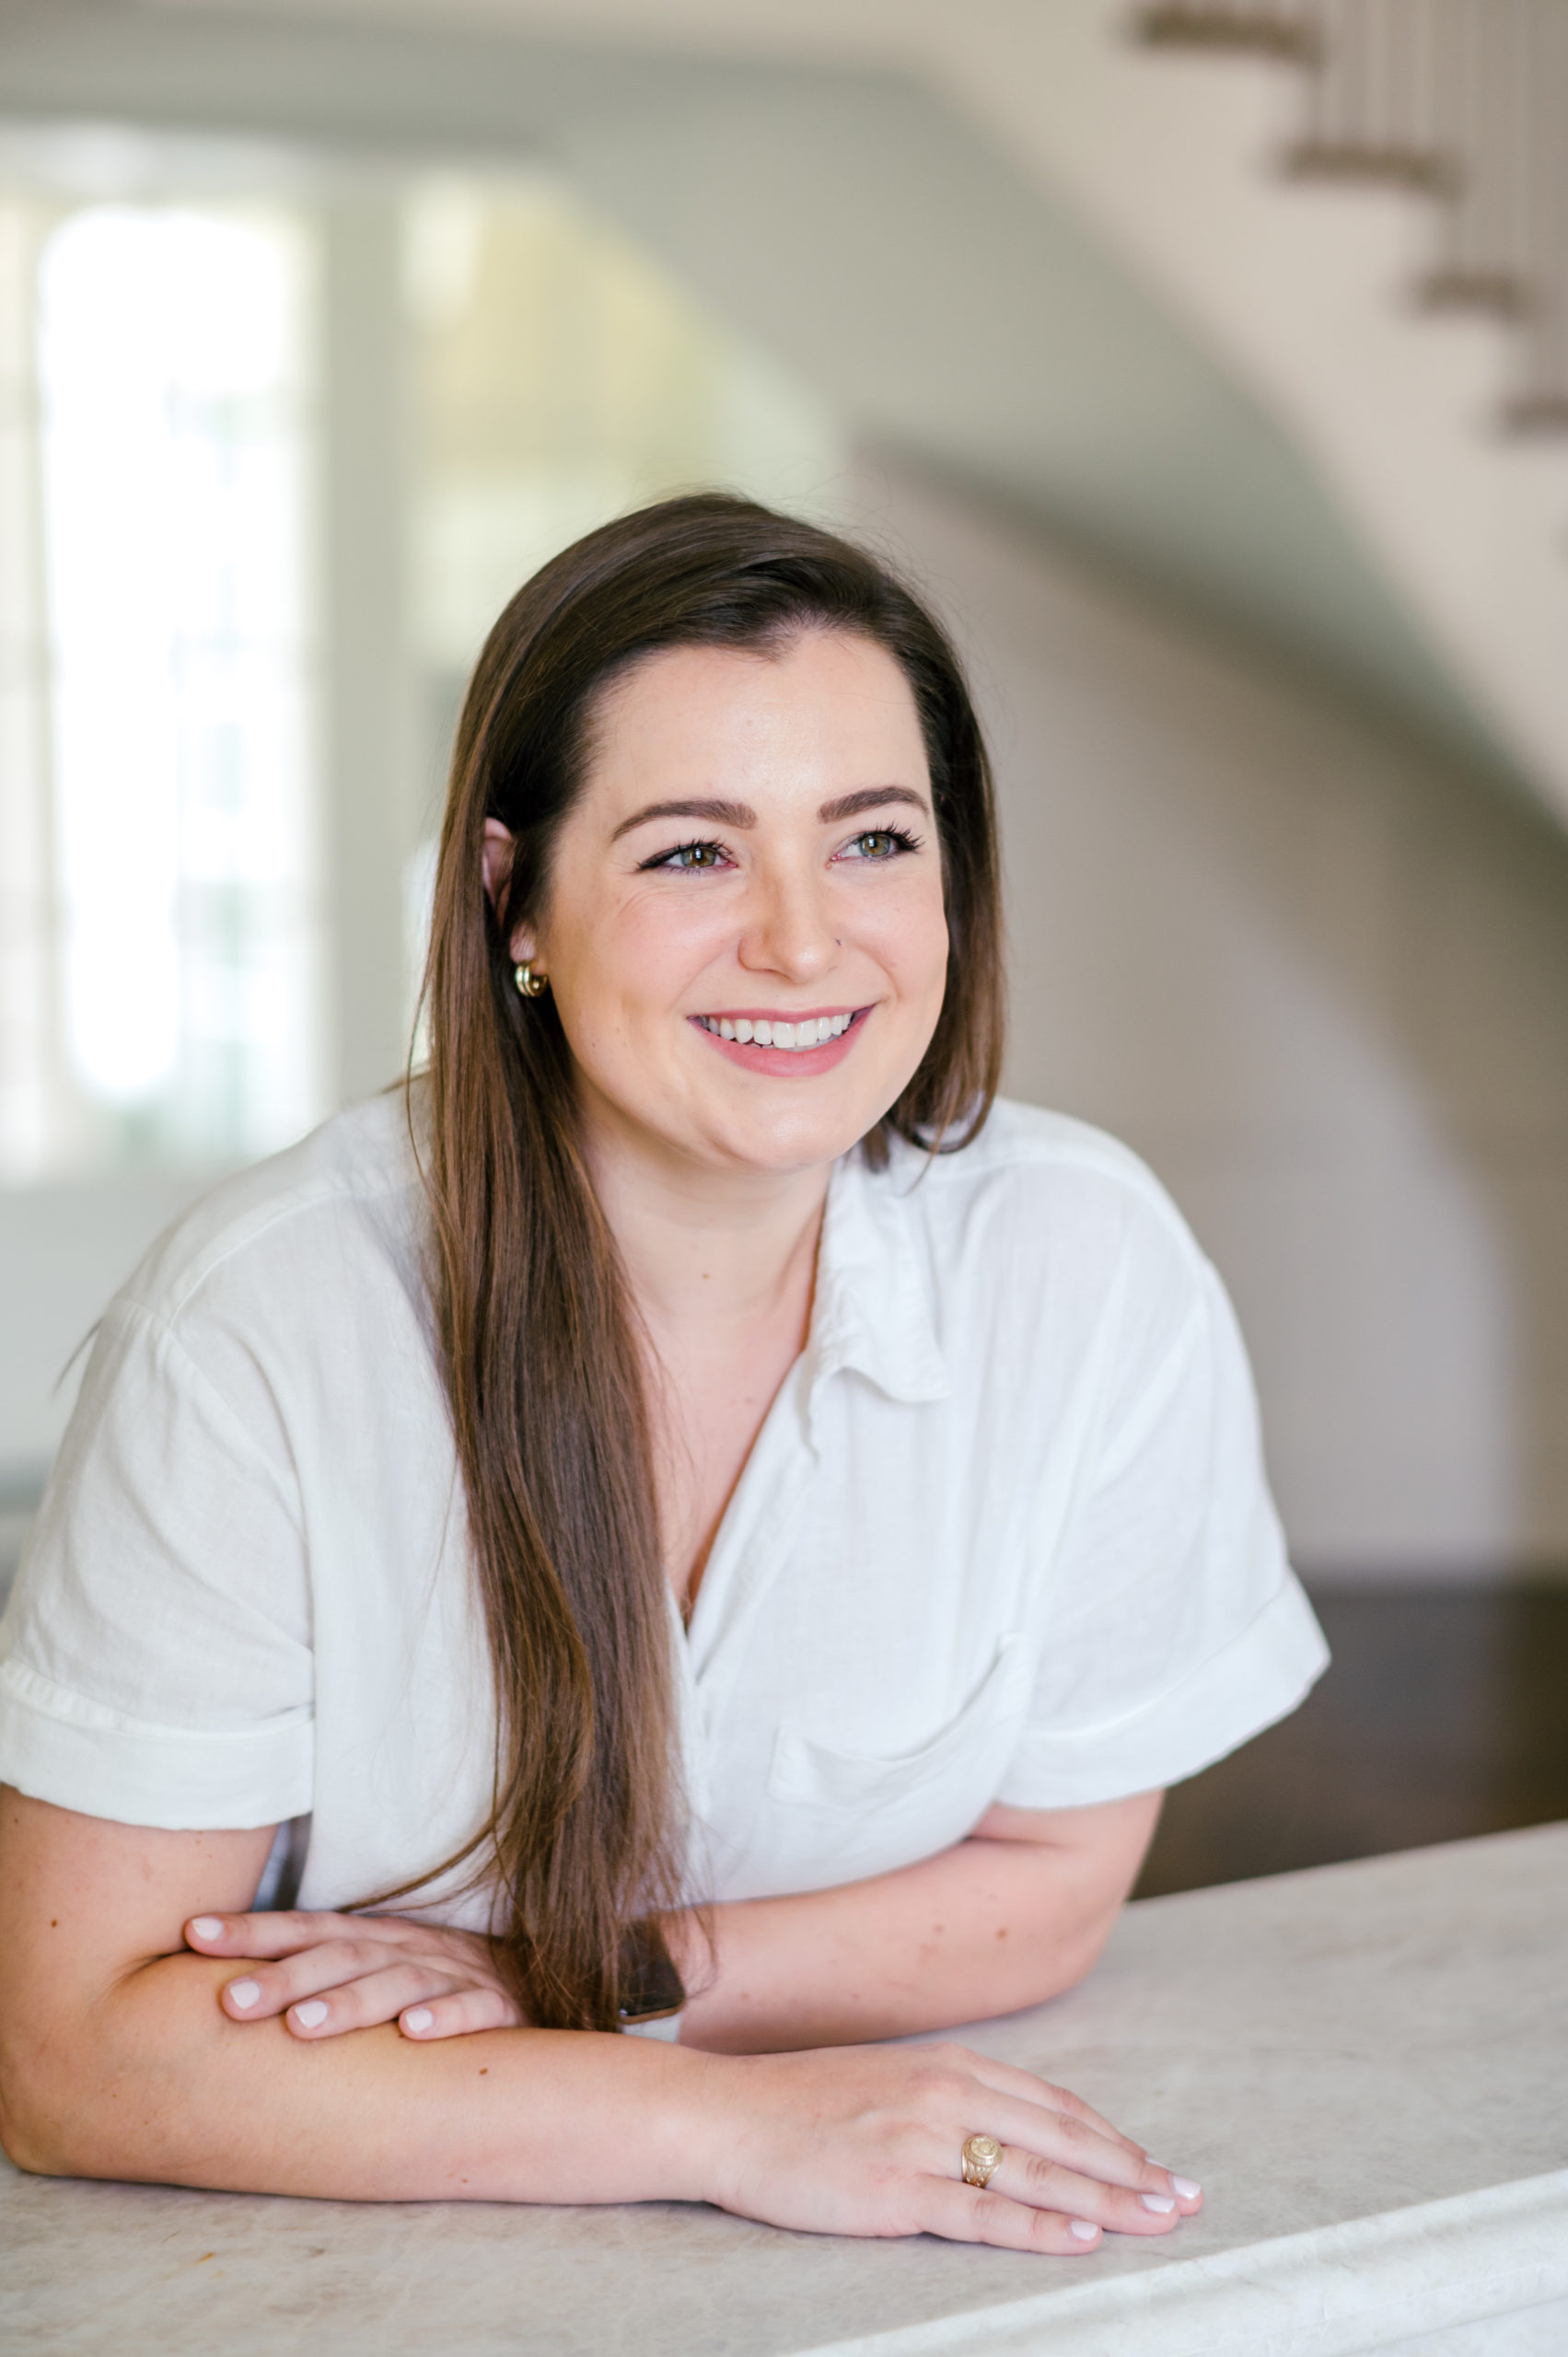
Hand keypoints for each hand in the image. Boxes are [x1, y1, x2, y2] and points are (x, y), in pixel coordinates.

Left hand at [184, 1908, 524, 2040]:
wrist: (539, 1987)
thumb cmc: (435, 1988)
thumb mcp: (378, 1970)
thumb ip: (319, 1975)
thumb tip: (220, 1990)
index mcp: (374, 1938)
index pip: (306, 1928)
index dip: (251, 1931)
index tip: (192, 1935)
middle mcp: (409, 1949)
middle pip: (342, 1956)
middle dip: (285, 1977)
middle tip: (231, 2002)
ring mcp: (455, 1975)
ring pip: (398, 1983)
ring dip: (350, 2003)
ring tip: (303, 2026)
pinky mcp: (500, 2009)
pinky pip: (474, 2011)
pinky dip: (446, 2018)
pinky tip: (413, 2035)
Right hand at [700, 2041, 1202, 2253]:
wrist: (726, 2116)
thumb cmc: (804, 2106)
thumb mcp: (892, 2083)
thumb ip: (954, 2101)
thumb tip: (1013, 2134)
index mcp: (950, 2066)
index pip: (1054, 2107)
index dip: (1113, 2140)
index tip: (1160, 2168)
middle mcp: (946, 2094)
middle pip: (1062, 2138)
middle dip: (1133, 2172)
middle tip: (1190, 2199)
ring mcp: (922, 2141)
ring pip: (1037, 2174)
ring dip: (1109, 2200)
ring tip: (1161, 2220)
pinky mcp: (895, 2189)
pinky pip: (982, 2214)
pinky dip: (1040, 2227)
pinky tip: (1082, 2239)